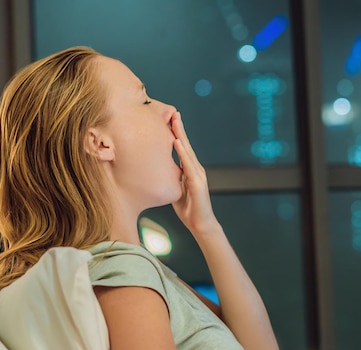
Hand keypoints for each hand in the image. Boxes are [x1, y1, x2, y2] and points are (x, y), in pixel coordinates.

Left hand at [170, 112, 218, 235]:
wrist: (201, 225)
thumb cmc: (188, 209)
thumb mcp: (176, 190)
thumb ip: (171, 179)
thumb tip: (158, 171)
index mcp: (190, 171)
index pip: (182, 149)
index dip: (176, 135)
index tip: (169, 121)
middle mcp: (196, 169)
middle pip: (186, 146)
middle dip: (179, 129)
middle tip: (173, 113)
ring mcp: (198, 175)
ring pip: (188, 152)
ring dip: (181, 136)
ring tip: (174, 122)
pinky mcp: (198, 183)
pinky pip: (188, 165)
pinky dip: (182, 153)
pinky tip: (176, 143)